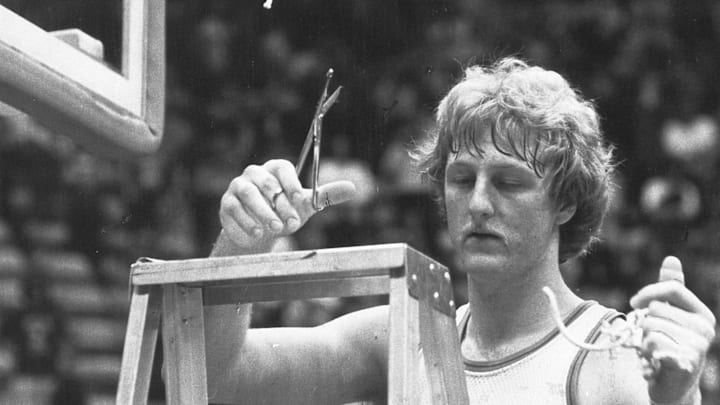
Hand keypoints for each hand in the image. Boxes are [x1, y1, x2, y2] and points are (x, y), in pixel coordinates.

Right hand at [219, 159, 356, 249]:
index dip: (292, 183)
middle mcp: (254, 174)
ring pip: (247, 196)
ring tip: (272, 230)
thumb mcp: (306, 205)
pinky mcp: (226, 204)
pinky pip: (232, 211)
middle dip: (278, 205)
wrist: (262, 231)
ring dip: (261, 214)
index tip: (301, 199)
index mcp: (275, 169)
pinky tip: (255, 235)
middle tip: (290, 223)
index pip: (283, 168)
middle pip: (265, 184)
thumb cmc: (285, 212)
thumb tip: (353, 188)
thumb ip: (326, 195)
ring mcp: (237, 188)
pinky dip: (244, 224)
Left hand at [629, 256, 715, 403]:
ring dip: (644, 339)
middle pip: (657, 308)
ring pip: (651, 326)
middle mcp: (705, 329)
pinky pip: (653, 342)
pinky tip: (655, 360)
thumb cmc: (667, 345)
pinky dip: (646, 351)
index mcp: (702, 313)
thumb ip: (670, 289)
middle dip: (645, 323)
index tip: (634, 303)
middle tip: (652, 338)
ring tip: (654, 350)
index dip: (648, 292)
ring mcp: (697, 346)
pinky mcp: (685, 361)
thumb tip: (671, 258)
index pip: (672, 288)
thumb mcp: (668, 314)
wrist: (672, 387)